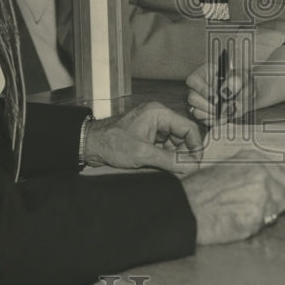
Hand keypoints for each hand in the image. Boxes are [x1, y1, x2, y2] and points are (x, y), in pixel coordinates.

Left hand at [84, 102, 202, 174]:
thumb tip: (190, 167)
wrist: (89, 145)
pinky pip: (164, 148)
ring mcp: (152, 128)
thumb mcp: (143, 154)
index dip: (195, 147)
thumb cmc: (111, 143)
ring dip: (174, 158)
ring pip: (174, 144)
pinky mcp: (147, 138)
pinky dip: (165, 159)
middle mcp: (158, 118)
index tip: (196, 164)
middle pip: (183, 137)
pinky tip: (160, 167)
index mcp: (159, 113)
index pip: (189, 128)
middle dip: (184, 154)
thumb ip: (170, 161)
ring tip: (168, 170)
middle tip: (183, 171)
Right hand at [181, 151, 284, 244]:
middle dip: (276, 203)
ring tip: (242, 214)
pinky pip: (262, 225)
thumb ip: (248, 173)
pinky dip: (252, 226)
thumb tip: (264, 183)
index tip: (277, 194)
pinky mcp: (257, 218)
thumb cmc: (198, 190)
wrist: (185, 209)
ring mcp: (262, 196)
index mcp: (254, 159)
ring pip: (275, 211)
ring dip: (264, 215)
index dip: (280, 187)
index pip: (283, 175)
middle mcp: (261, 174)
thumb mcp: (225, 168)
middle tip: (263, 210)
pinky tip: (236, 221)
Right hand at [186, 60, 254, 125]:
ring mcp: (199, 101)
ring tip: (227, 112)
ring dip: (212, 115)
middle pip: (192, 98)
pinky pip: (202, 121)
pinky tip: (225, 117)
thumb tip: (225, 92)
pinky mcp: (203, 112)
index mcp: (204, 72)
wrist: (247, 95)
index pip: (193, 81)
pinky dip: (214, 122)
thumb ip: (235, 82)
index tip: (216, 99)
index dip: (203, 91)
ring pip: (195, 111)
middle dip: (209, 106)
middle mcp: (198, 87)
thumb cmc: (243, 82)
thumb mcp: (242, 78)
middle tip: (224, 108)